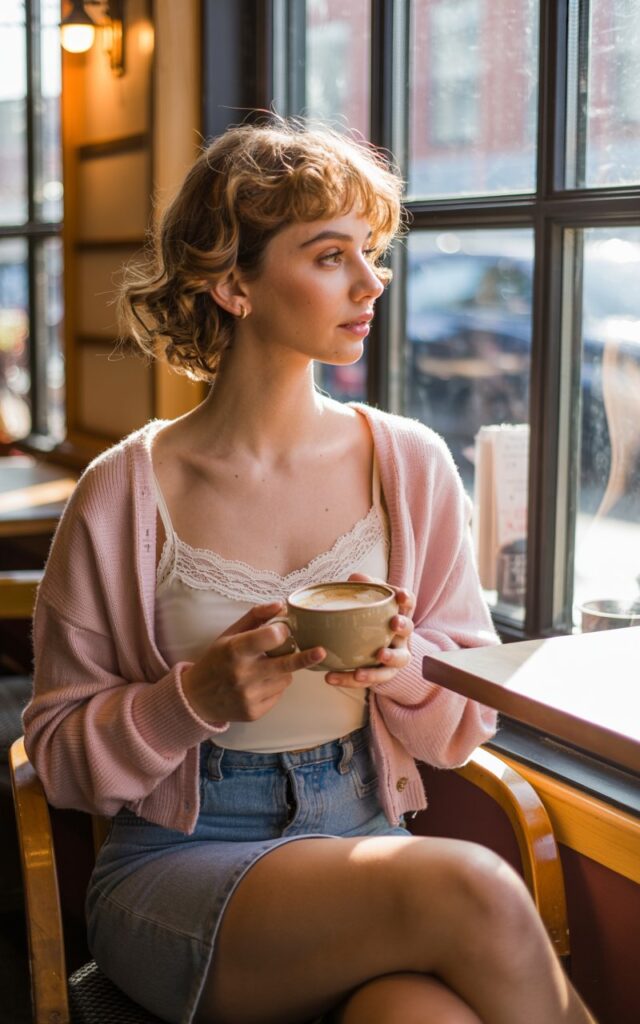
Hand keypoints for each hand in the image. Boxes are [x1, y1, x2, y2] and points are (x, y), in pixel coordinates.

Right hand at [181, 602, 324, 723]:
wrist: (196, 699)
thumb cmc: (216, 660)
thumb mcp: (229, 634)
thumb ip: (256, 616)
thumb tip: (281, 604)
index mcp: (235, 651)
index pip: (268, 638)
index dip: (281, 632)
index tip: (285, 629)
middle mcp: (243, 675)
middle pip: (285, 664)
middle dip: (305, 657)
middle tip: (320, 652)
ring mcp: (249, 696)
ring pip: (285, 679)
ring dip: (282, 671)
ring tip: (263, 669)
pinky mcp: (254, 713)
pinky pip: (279, 695)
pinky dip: (275, 687)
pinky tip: (257, 685)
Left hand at [325, 574, 414, 689]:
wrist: (373, 651)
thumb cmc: (369, 620)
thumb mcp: (368, 602)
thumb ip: (363, 589)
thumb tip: (355, 578)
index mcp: (398, 615)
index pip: (408, 604)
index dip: (406, 598)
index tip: (400, 595)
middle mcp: (401, 637)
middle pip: (408, 631)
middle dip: (403, 626)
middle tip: (394, 623)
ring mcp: (395, 657)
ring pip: (397, 660)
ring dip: (385, 660)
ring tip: (364, 666)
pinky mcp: (381, 674)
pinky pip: (369, 680)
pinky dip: (348, 679)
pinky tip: (330, 677)